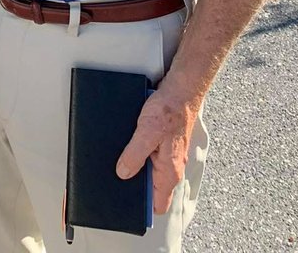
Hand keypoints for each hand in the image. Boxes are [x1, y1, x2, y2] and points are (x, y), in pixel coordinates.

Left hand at [115, 85, 198, 213]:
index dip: (143, 208)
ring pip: (150, 171)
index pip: (159, 204)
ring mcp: (168, 155)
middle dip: (136, 185)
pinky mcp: (164, 143)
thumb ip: (134, 155)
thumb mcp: (146, 132)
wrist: (181, 90)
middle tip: (117, 179)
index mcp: (169, 171)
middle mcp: (171, 167)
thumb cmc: (169, 109)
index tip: (126, 205)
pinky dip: (139, 152)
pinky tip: (127, 144)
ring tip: (119, 159)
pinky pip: (149, 156)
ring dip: (136, 166)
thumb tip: (123, 173)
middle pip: (152, 188)